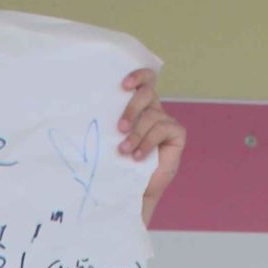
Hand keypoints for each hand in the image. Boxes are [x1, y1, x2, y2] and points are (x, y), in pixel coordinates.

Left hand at [117, 67, 185, 227]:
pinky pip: (162, 130)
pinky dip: (147, 143)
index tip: (123, 85)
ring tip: (124, 151)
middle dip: (132, 107)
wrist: (134, 191)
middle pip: (147, 93)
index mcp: (140, 107)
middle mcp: (155, 110)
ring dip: (136, 134)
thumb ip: (111, 123)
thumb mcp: (112, 141)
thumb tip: (90, 110)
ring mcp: (167, 122)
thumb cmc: (120, 166)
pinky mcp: (177, 134)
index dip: (138, 76)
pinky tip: (138, 157)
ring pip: (152, 116)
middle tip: (119, 128)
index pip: (145, 80)